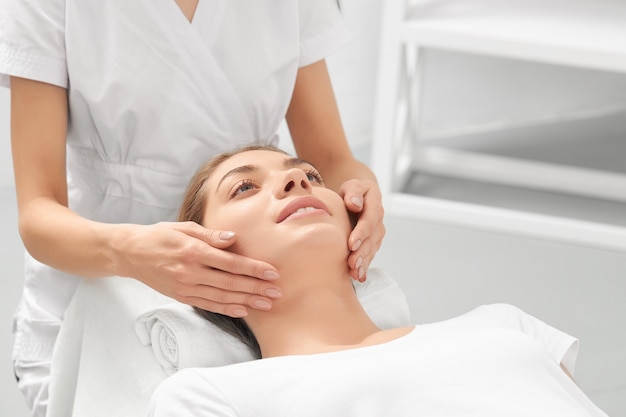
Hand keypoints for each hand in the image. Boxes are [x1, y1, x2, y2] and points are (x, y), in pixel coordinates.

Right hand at [112, 221, 281, 316]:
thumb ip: (210, 235)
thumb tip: (233, 239)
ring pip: (222, 297)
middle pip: (230, 283)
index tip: (272, 272)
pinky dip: (227, 309)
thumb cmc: (159, 236)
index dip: (253, 269)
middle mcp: (191, 272)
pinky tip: (243, 310)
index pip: (231, 263)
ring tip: (267, 303)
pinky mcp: (182, 297)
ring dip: (247, 301)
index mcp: (193, 252)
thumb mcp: (184, 227)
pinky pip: (209, 305)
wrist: (130, 253)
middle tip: (277, 292)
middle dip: (256, 288)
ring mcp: (186, 287)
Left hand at [340, 179, 385, 281]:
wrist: (357, 198)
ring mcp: (377, 233)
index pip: (369, 219)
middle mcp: (378, 220)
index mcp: (374, 203)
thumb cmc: (351, 192)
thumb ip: (353, 192)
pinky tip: (359, 276)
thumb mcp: (351, 186)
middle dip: (362, 252)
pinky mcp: (373, 242)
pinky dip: (365, 266)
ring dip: (364, 262)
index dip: (361, 232)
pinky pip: (370, 255)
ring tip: (354, 273)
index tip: (351, 244)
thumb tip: (355, 203)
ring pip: (372, 249)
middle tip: (352, 263)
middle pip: (372, 238)